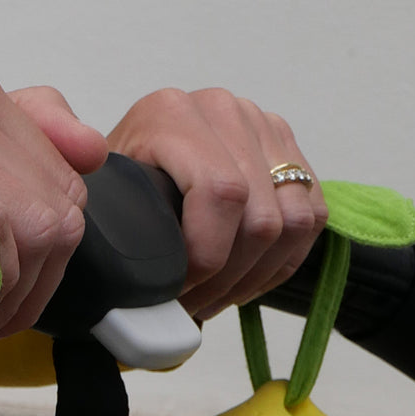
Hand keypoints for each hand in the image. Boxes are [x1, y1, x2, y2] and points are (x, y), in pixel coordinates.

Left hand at [107, 88, 327, 320]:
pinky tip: (244, 280)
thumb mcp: (102, 202)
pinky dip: (281, 262)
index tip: (178, 289)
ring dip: (256, 275)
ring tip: (218, 296)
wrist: (129, 161)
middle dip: (228, 278)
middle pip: (261, 217)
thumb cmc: (115, 190)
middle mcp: (222, 110)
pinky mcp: (290, 151)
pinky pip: (312, 218)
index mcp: (170, 114)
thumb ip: (116, 228)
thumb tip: (142, 289)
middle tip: (195, 305)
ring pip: (292, 222)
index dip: (207, 258)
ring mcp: (261, 126)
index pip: (220, 193)